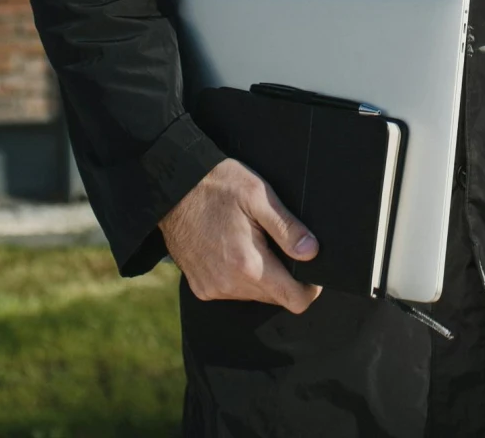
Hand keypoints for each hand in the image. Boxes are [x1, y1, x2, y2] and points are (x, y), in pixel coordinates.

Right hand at [156, 157, 322, 313]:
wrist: (172, 188)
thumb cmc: (217, 185)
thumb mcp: (258, 195)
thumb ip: (287, 228)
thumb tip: (312, 253)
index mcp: (248, 265)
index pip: (294, 300)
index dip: (310, 288)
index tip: (311, 268)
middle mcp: (228, 284)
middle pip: (276, 297)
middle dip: (284, 276)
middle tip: (277, 241)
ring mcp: (212, 289)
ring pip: (254, 295)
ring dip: (261, 275)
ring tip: (252, 241)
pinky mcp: (200, 288)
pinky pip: (233, 291)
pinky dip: (240, 276)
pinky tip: (233, 248)